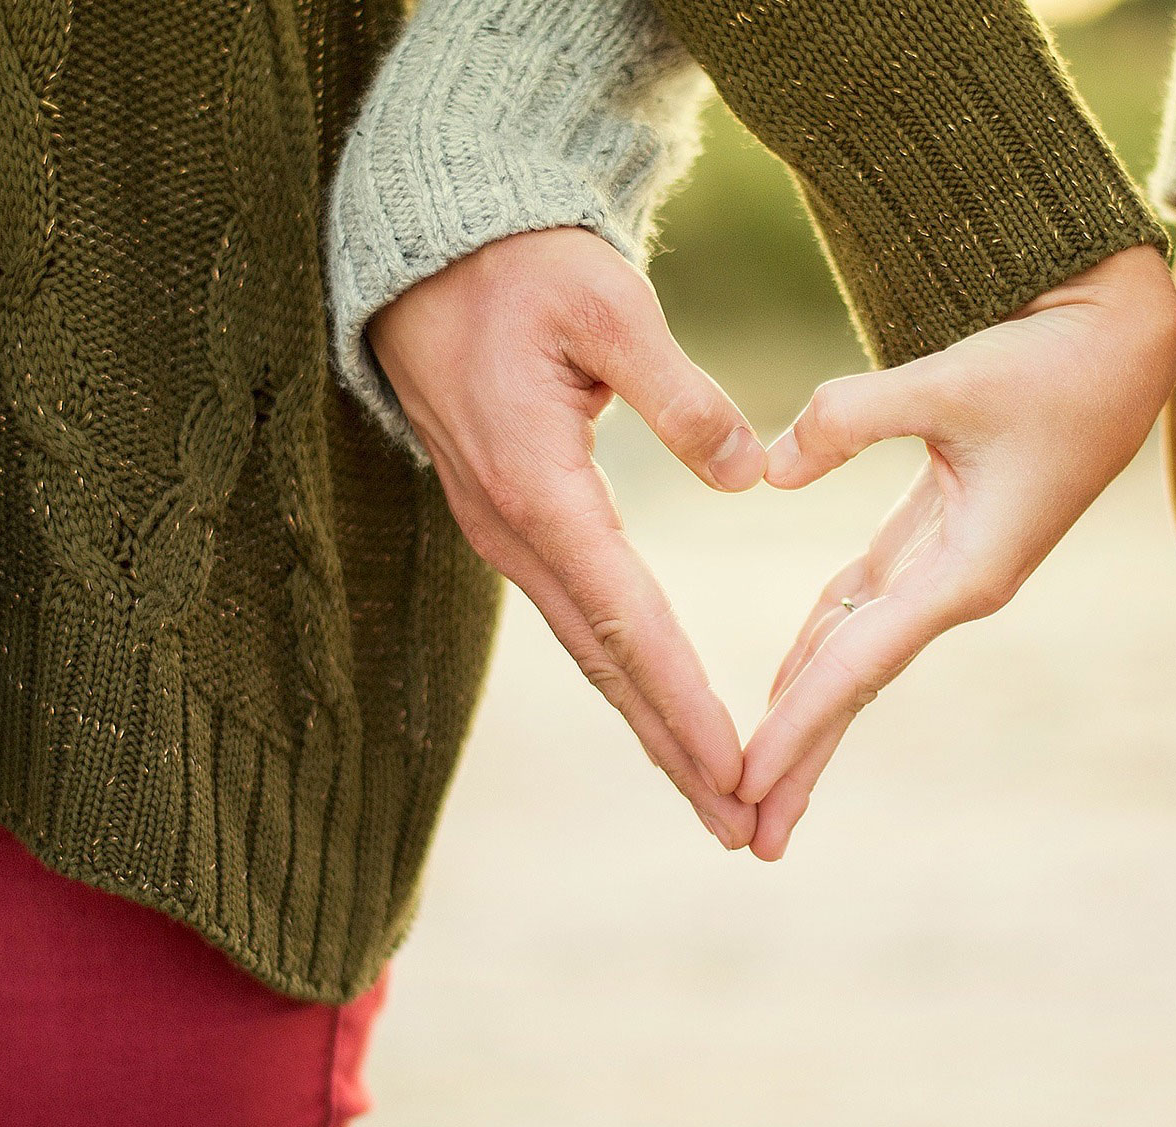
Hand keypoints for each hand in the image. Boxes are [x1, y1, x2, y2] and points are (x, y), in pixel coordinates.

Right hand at [366, 227, 767, 848]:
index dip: (685, 701)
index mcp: (539, 487)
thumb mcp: (607, 305)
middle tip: (740, 825)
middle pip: (606, 663)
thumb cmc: (520, 267)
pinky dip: (624, 672)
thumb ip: (680, 394)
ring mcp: (504, 531)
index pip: (627, 619)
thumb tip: (749, 475)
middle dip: (674, 749)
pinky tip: (658, 706)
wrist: (426, 251)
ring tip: (713, 792)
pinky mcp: (510, 519)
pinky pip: (576, 615)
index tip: (737, 768)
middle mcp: (513, 529)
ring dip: (650, 724)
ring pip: (589, 650)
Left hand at [739, 245, 1175, 859]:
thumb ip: (851, 418)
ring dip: (807, 714)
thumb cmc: (1053, 362)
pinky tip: (785, 683)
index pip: (859, 665)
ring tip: (756, 781)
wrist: (1123, 343)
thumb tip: (767, 471)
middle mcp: (957, 586)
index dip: (797, 725)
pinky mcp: (940, 536)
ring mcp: (949, 567)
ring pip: (857, 654)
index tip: (743, 783)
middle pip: (855, 686)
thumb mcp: (952, 379)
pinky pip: (865, 607)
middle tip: (746, 835)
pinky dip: (821, 645)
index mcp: (968, 571)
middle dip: (801, 759)